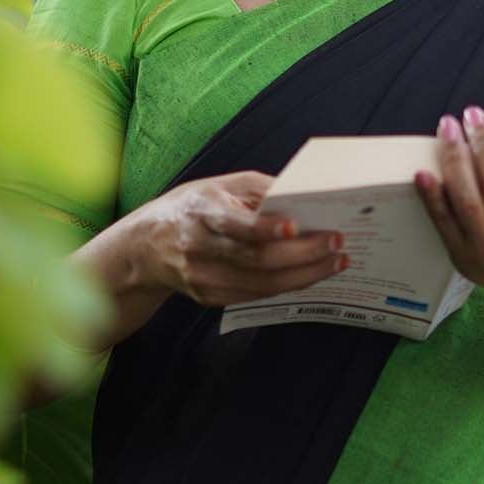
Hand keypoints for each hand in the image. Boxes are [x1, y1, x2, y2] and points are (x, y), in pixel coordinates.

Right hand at [119, 170, 347, 307]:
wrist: (147, 246)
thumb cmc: (193, 207)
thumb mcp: (221, 185)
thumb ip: (261, 189)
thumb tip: (307, 198)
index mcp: (200, 212)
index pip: (237, 225)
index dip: (267, 229)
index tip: (297, 227)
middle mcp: (198, 248)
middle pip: (257, 260)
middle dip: (303, 254)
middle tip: (336, 243)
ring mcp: (202, 278)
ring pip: (261, 285)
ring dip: (305, 275)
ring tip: (335, 262)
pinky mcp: (209, 298)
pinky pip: (256, 296)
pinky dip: (288, 286)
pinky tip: (310, 274)